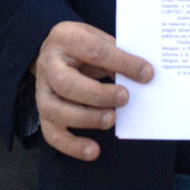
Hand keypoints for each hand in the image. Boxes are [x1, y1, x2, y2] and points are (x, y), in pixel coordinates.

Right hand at [30, 20, 153, 161]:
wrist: (55, 49)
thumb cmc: (83, 46)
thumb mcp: (99, 39)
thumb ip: (117, 56)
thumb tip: (144, 77)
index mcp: (65, 37)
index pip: (93, 51)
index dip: (121, 62)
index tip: (146, 74)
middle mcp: (48, 64)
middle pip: (65, 83)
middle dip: (97, 94)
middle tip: (125, 98)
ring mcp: (42, 90)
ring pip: (54, 110)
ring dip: (85, 118)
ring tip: (111, 119)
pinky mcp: (44, 112)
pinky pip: (52, 133)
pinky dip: (72, 146)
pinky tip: (94, 151)